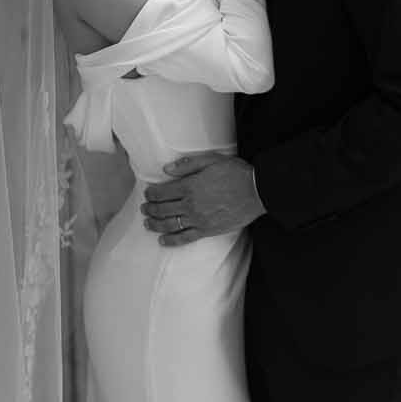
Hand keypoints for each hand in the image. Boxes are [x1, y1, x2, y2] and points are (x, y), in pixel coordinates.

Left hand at [141, 152, 265, 247]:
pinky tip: (162, 241)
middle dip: (150, 208)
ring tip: (147, 223)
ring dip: (155, 224)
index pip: (162, 192)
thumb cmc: (236, 173)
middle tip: (144, 208)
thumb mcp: (212, 160)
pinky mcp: (207, 231)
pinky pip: (185, 238)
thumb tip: (166, 169)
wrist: (257, 191)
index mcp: (190, 186)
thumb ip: (188, 165)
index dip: (151, 193)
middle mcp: (191, 205)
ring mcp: (198, 220)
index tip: (147, 193)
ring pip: (169, 225)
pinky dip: (171, 241)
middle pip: (162, 209)